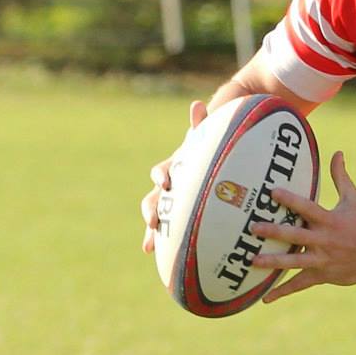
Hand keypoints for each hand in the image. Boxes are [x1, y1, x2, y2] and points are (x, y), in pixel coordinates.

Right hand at [141, 100, 206, 253]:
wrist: (203, 165)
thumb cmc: (206, 153)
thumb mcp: (206, 142)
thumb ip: (202, 126)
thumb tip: (198, 103)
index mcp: (174, 169)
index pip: (163, 171)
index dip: (162, 177)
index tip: (166, 183)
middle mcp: (167, 187)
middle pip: (153, 198)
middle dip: (151, 209)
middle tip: (154, 220)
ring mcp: (168, 202)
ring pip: (155, 216)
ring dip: (151, 228)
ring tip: (149, 243)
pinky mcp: (173, 216)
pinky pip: (163, 230)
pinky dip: (155, 240)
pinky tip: (149, 251)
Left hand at [247, 153, 355, 301]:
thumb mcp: (354, 199)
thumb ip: (340, 177)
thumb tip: (336, 152)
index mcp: (331, 220)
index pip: (307, 207)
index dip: (290, 199)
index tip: (271, 191)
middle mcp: (325, 240)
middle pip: (295, 236)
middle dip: (274, 232)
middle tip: (253, 228)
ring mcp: (323, 260)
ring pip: (294, 262)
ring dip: (273, 262)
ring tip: (252, 260)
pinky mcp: (322, 275)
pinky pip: (300, 284)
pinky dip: (283, 291)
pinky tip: (265, 297)